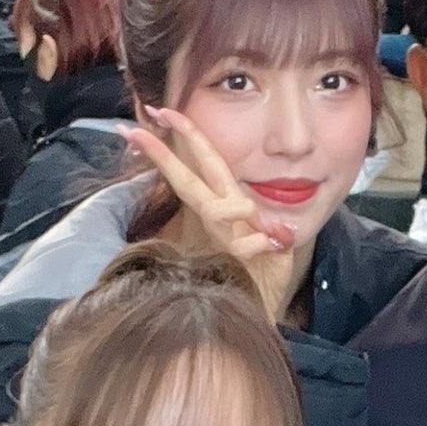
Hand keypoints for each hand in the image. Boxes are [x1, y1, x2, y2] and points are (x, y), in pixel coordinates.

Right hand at [122, 108, 298, 317]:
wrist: (263, 314)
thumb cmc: (264, 278)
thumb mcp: (275, 243)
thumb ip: (270, 227)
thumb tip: (277, 224)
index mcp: (225, 208)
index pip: (201, 165)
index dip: (184, 137)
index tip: (160, 112)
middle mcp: (218, 222)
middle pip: (189, 179)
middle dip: (168, 149)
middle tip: (148, 118)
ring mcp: (221, 241)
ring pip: (215, 208)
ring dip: (235, 205)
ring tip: (257, 217)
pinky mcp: (233, 264)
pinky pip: (247, 243)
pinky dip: (263, 241)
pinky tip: (276, 244)